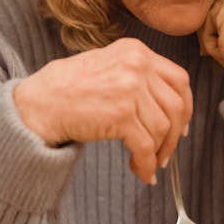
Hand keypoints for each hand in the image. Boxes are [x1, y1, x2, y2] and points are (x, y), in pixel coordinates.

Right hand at [13, 39, 192, 184]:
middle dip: (174, 135)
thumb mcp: (107, 65)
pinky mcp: (121, 115)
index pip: (179, 79)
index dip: (185, 107)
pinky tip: (141, 172)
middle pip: (175, 106)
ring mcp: (130, 89)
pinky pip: (145, 146)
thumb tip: (168, 106)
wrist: (38, 104)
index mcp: (135, 50)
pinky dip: (146, 164)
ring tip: (146, 164)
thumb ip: (137, 76)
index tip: (181, 125)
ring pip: (162, 129)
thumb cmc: (67, 89)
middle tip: (166, 153)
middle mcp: (137, 65)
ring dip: (157, 152)